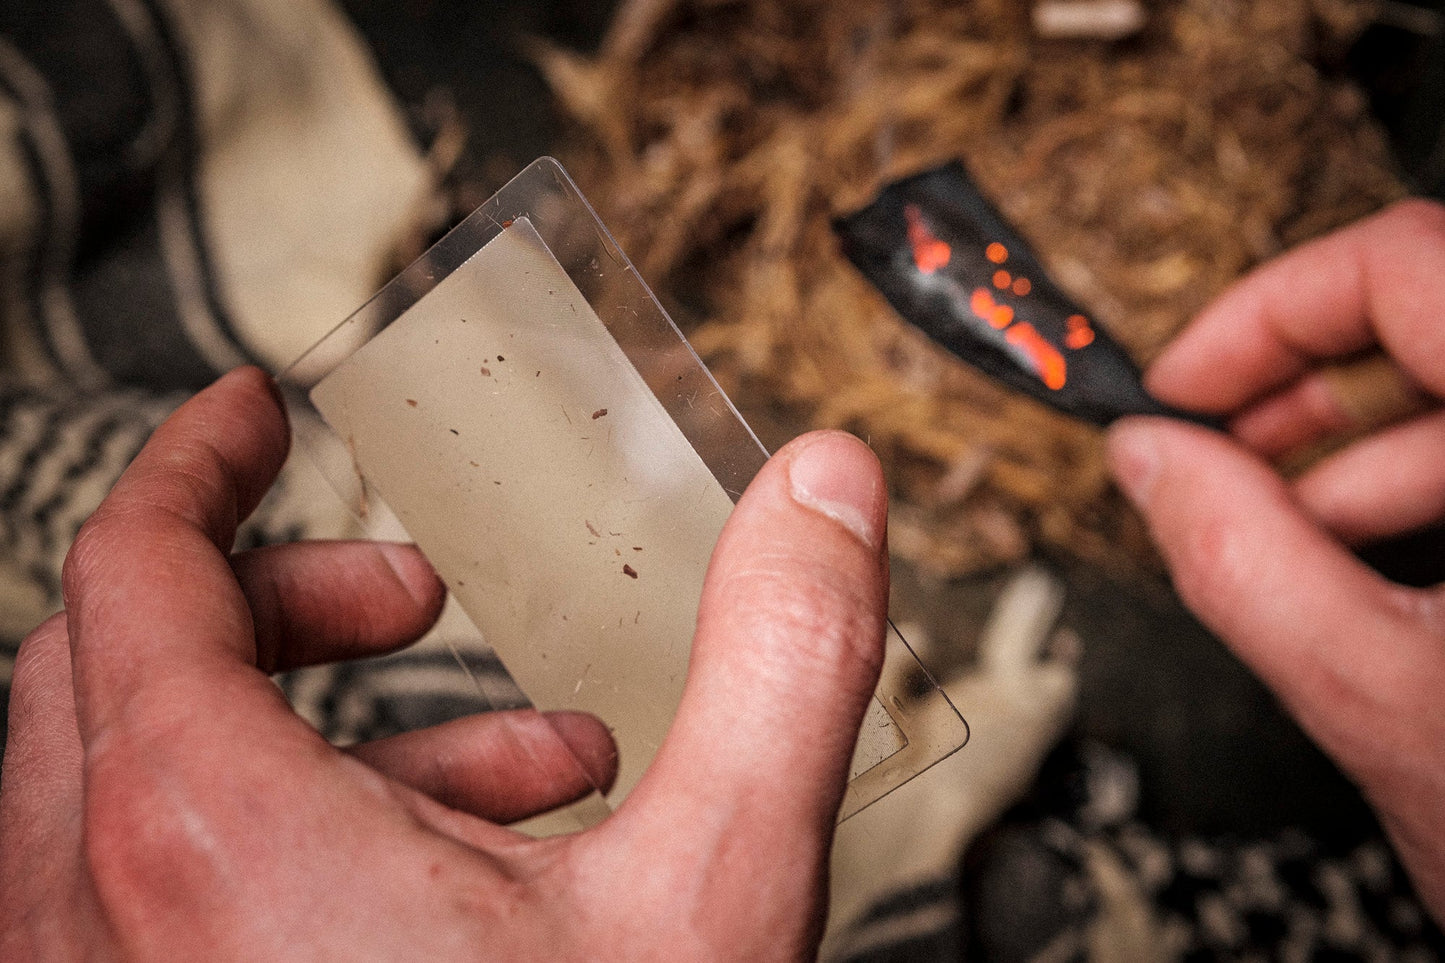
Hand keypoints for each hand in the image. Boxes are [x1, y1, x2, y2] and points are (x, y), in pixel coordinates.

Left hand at [0, 366, 889, 959]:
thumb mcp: (713, 896)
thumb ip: (780, 663)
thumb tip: (828, 492)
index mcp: (207, 842)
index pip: (132, 569)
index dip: (196, 464)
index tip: (252, 412)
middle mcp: (99, 923)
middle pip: (122, 666)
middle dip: (284, 597)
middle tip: (408, 586)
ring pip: (144, 789)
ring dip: (318, 737)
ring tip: (516, 752)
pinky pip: (174, 898)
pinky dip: (303, 849)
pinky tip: (484, 879)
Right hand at [1106, 200, 1444, 921]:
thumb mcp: (1376, 697)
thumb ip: (1240, 559)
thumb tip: (1150, 460)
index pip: (1408, 265)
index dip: (1271, 311)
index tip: (1188, 383)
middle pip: (1432, 314)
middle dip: (1300, 386)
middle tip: (1210, 450)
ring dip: (1358, 451)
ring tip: (1283, 533)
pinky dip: (1419, 490)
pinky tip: (1370, 563)